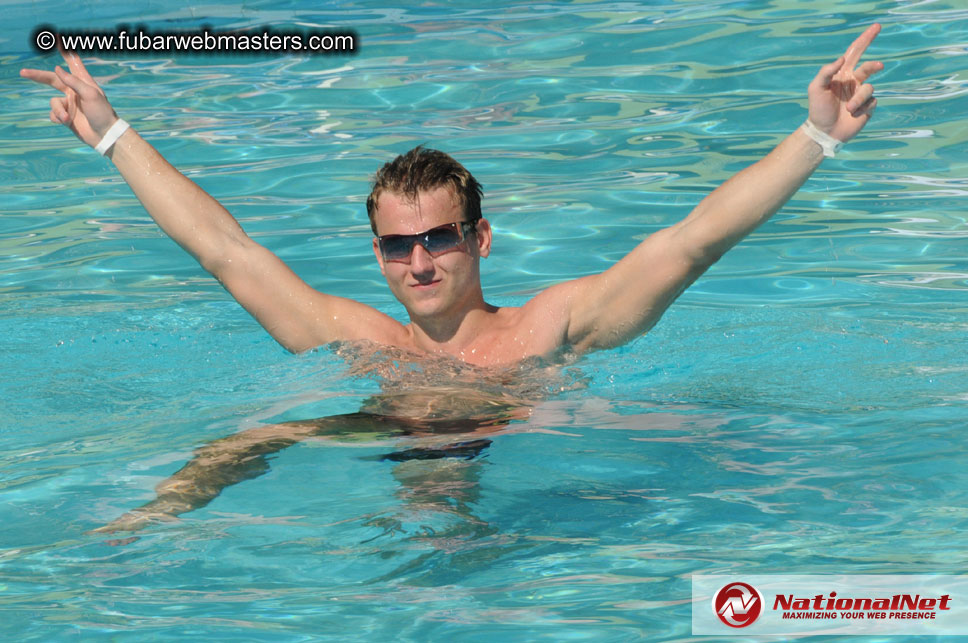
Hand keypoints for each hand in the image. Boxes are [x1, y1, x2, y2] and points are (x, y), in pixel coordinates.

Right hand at [20, 44, 119, 147]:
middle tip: (23, 72)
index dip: (66, 52)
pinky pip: (53, 114)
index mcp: (83, 83)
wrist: (105, 135)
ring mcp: (70, 104)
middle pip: (51, 79)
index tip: (59, 38)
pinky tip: (67, 122)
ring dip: (58, 110)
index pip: (73, 63)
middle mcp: (74, 91)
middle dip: (37, 76)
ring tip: (67, 118)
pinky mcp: (66, 116)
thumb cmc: (102, 113)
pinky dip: (58, 117)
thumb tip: (57, 69)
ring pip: (53, 102)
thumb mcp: (90, 94)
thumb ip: (73, 81)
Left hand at [808, 23, 883, 142]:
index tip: (876, 27)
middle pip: (869, 67)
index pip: (854, 53)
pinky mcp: (868, 107)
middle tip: (878, 66)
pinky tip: (852, 115)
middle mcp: (854, 81)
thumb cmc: (818, 110)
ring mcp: (862, 94)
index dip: (865, 39)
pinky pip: (871, 102)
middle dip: (874, 65)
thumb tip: (842, 58)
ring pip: (869, 88)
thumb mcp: (816, 88)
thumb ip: (826, 72)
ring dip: (858, 99)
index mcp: (842, 74)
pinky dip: (862, 108)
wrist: (824, 132)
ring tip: (848, 108)